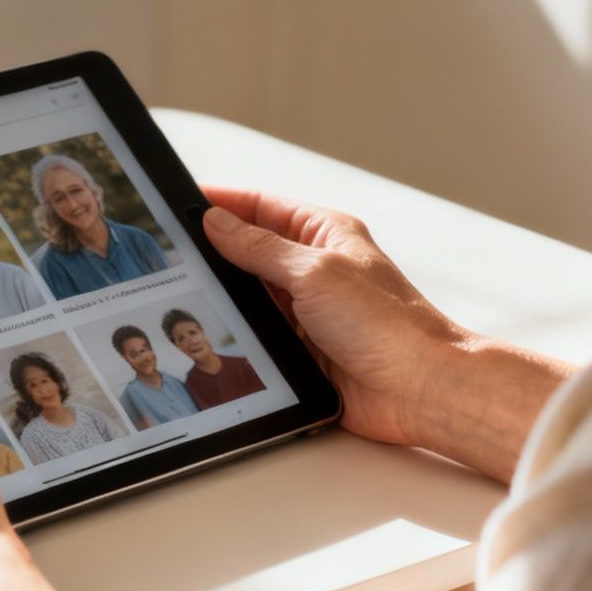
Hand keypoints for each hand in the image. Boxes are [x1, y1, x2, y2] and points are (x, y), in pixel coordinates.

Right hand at [202, 187, 569, 480]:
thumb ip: (259, 247)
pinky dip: (240, 333)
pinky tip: (217, 333)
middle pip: (250, 250)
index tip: (181, 202)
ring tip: (186, 293)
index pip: (261, 205)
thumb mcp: (313, 272)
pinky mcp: (304, 349)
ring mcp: (308, 310)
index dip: (221, 201)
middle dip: (215, 252)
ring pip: (251, 296)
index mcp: (324, 233)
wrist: (420, 389)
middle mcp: (315, 268)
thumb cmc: (388, 324)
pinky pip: (260, 334)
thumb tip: (216, 222)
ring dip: (227, 298)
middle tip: (171, 252)